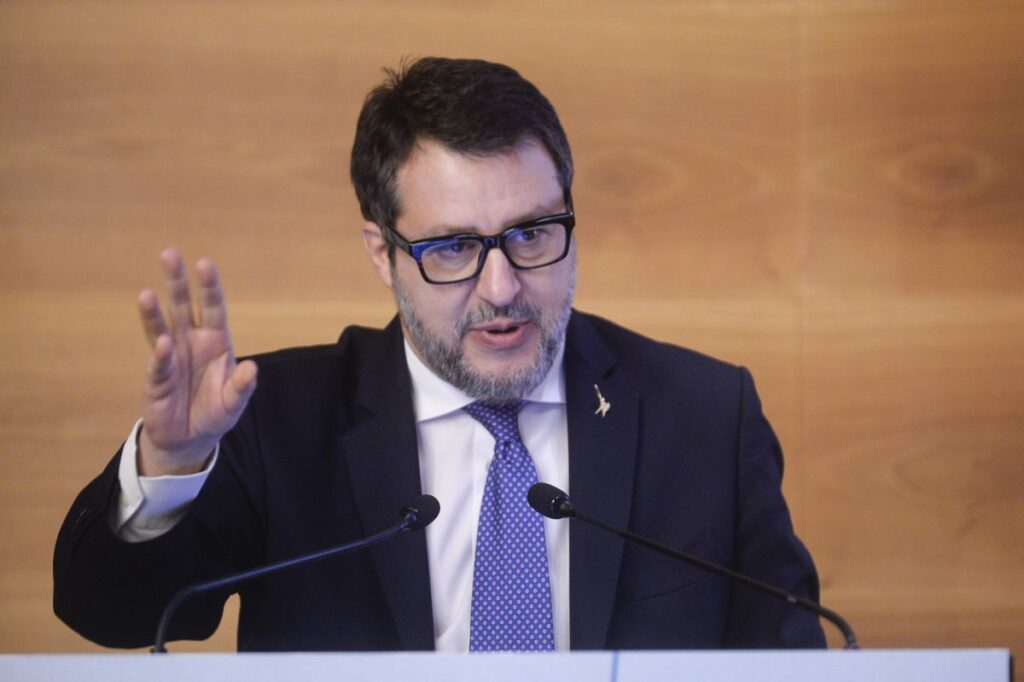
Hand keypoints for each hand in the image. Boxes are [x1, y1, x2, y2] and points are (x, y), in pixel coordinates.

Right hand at [136, 249, 256, 475]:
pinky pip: (159, 364)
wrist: (190, 438)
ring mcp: (171, 358)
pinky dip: (160, 355)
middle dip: (177, 282)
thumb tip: (251, 368)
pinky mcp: (157, 379)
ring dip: (154, 312)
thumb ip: (242, 386)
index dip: (209, 287)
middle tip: (169, 254)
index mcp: (215, 341)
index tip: (204, 263)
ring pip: (161, 327)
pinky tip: (163, 343)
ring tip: (146, 294)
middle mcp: (191, 343)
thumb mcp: (234, 402)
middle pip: (182, 307)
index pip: (212, 308)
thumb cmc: (214, 412)